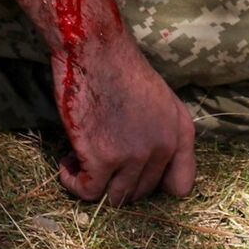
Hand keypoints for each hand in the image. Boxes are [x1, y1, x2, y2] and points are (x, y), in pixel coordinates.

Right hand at [54, 30, 196, 204]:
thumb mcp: (161, 100)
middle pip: (141, 194)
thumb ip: (163, 134)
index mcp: (180, 132)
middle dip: (117, 182)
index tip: (131, 176)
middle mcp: (163, 146)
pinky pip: (89, 192)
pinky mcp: (104, 159)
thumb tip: (149, 172)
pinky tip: (67, 163)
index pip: (181, 186)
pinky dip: (73, 182)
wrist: (97, 50)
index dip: (154, 186)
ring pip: (116, 198)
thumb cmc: (121, 70)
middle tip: (98, 163)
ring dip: (95, 185)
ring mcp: (135, 155)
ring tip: (81, 163)